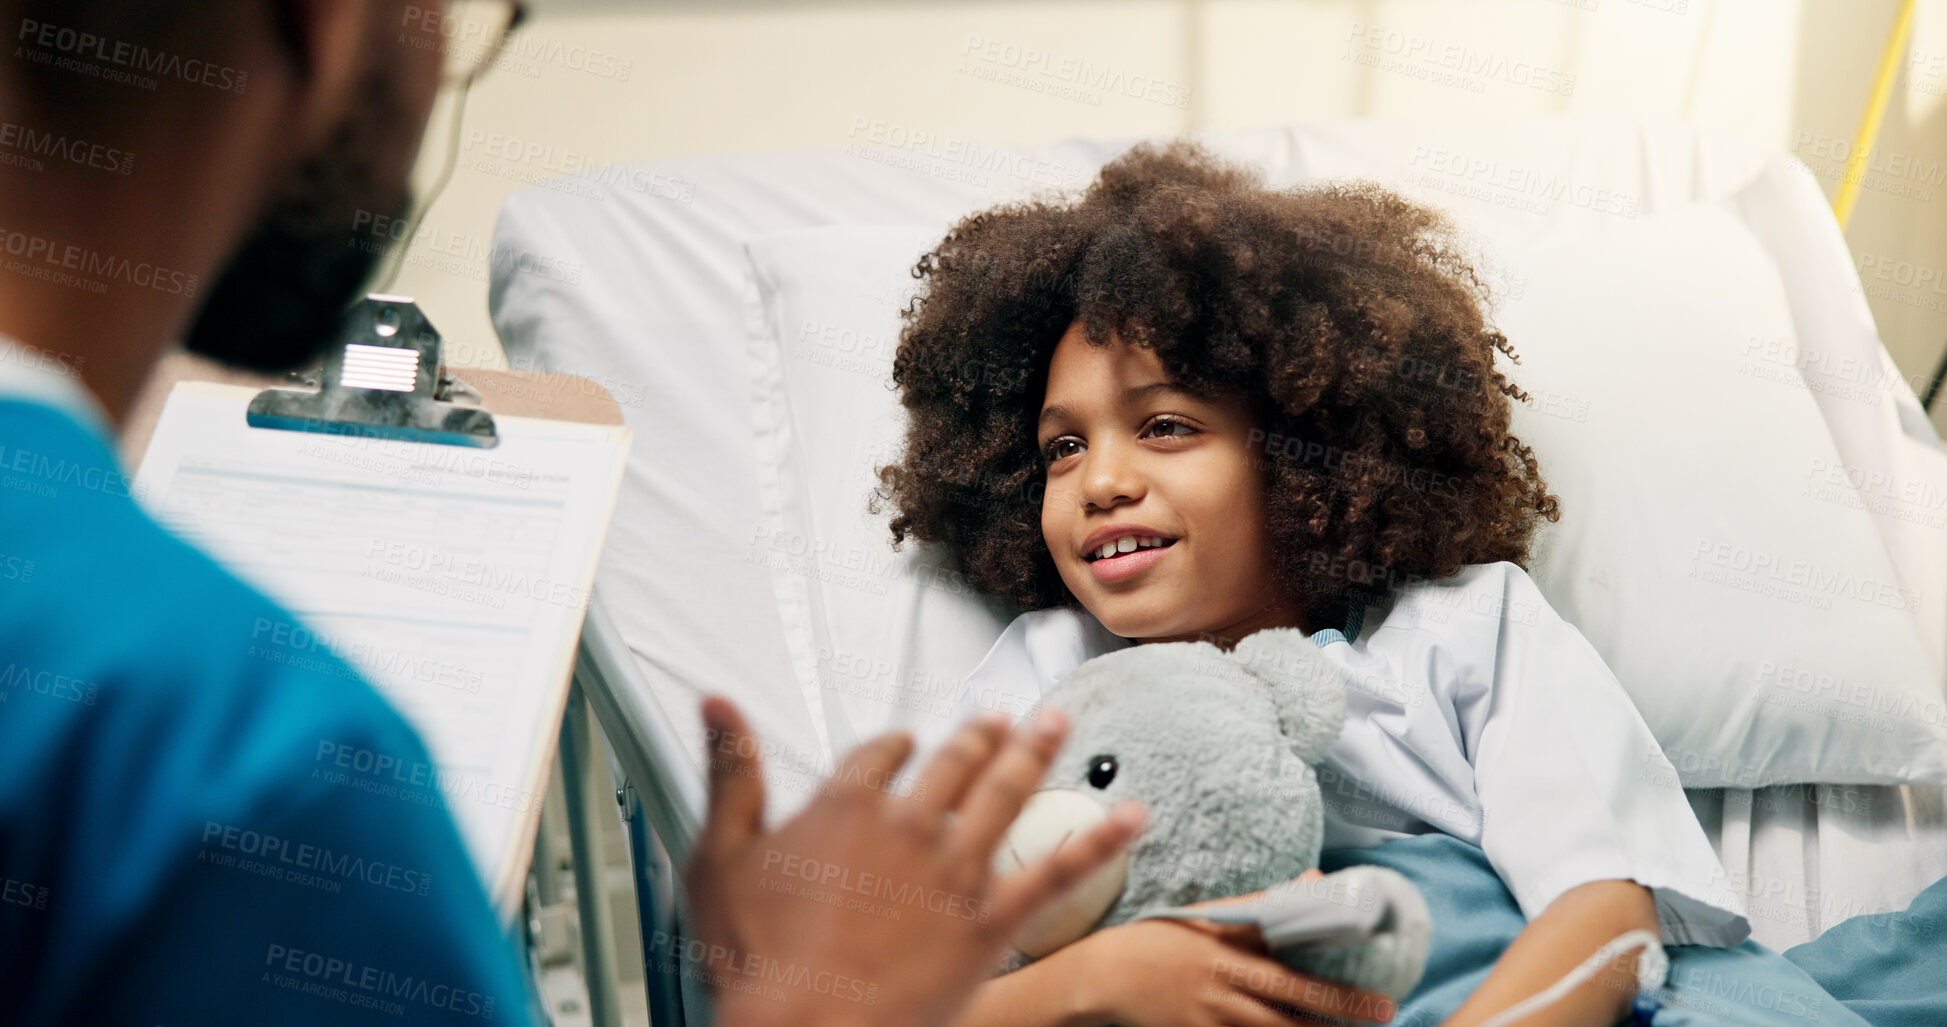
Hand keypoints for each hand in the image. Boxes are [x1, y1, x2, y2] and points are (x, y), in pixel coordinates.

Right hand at [684, 696, 1146, 1026]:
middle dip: (981, 735)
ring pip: (1006, 795)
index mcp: (846, 806)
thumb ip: (729, 773)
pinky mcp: (991, 921)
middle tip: (1002, 717)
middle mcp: (909, 826)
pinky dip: (1099, 840)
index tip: (910, 741)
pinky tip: (1133, 818)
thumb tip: (717, 706)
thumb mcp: (720, 856)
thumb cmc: (758, 960)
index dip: (899, 745)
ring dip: (1035, 754)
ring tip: (1057, 726)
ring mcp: (955, 871)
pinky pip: (1057, 871)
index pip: (881, 755)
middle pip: (953, 763)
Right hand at [1051, 887, 1398, 1026]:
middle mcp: (1221, 987)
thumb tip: (1314, 880)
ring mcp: (1209, 1019)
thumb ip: (1263, 904)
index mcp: (1227, 951)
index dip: (1336, 987)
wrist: (1106, 974)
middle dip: (1339, 1014)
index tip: (1377, 992)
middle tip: (1383, 1015)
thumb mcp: (1211, 914)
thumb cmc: (1163, 938)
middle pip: (1290, 1008)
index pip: (1291, 971)